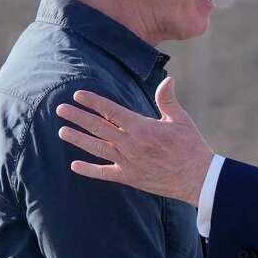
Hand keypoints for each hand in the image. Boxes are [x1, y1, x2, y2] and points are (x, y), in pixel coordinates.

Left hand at [55, 77, 211, 205]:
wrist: (198, 178)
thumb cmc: (191, 146)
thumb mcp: (181, 120)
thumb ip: (168, 100)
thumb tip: (168, 79)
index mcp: (142, 126)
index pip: (111, 110)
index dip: (93, 101)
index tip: (78, 95)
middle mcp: (130, 143)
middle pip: (98, 127)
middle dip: (77, 117)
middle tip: (60, 109)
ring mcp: (128, 162)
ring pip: (96, 148)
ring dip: (78, 139)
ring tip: (62, 132)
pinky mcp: (130, 178)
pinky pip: (104, 173)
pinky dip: (89, 170)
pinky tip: (74, 165)